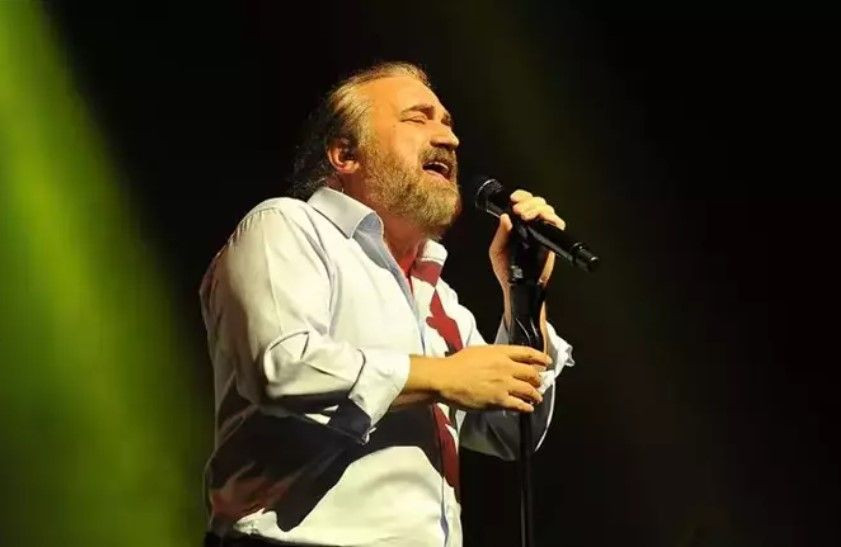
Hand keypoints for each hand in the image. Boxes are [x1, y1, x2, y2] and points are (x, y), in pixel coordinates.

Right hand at [433, 345, 550, 412]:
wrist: (446, 378)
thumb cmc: (457, 364)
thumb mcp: (479, 351)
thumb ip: (495, 354)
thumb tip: (503, 358)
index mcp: (501, 352)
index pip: (528, 353)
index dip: (540, 357)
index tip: (547, 362)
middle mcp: (506, 367)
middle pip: (532, 373)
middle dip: (538, 379)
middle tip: (539, 383)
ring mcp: (504, 385)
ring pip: (529, 390)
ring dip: (535, 395)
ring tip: (536, 398)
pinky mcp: (499, 400)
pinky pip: (519, 405)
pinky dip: (526, 407)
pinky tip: (528, 408)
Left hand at [488, 189, 566, 288]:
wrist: (516, 286)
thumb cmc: (506, 270)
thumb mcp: (497, 250)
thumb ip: (501, 234)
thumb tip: (505, 217)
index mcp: (518, 225)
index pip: (523, 203)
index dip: (522, 196)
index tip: (514, 199)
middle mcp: (531, 225)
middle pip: (537, 202)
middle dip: (528, 202)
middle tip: (518, 211)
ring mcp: (542, 232)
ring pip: (547, 210)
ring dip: (537, 208)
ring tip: (524, 216)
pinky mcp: (550, 241)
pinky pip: (557, 225)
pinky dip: (551, 218)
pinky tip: (540, 220)